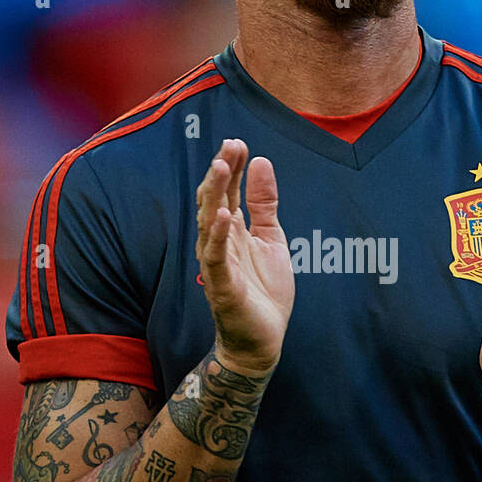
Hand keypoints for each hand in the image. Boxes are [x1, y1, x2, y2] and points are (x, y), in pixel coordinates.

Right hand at [196, 139, 294, 373]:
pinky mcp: (221, 287)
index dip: (232, 167)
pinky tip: (224, 216)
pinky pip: (214, 258)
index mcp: (232, 231)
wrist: (263, 340)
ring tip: (221, 168)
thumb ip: (264, 204)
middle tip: (228, 146)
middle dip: (220, 173)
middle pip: (214, 201)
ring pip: (209, 224)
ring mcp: (217, 265)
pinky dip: (218, 237)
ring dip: (215, 195)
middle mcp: (219, 244)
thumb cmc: (264, 291)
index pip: (227, 191)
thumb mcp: (272, 239)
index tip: (238, 141)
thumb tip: (261, 161)